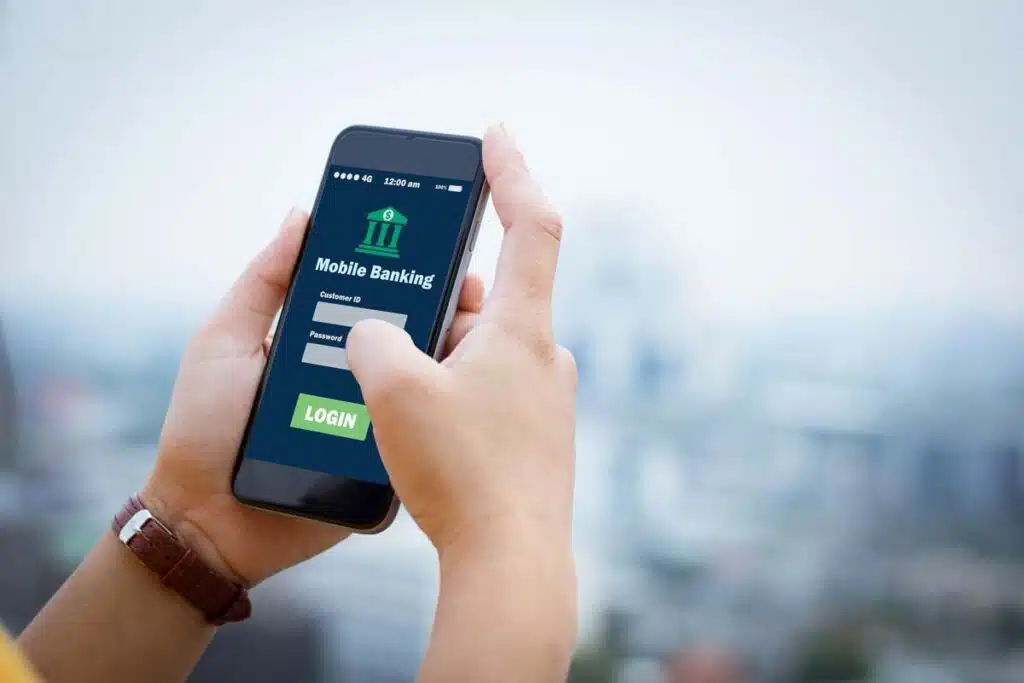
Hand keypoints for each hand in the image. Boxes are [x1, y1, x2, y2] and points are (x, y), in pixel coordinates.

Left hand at [141, 208, 487, 584]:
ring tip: (483, 335)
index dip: (409, 272)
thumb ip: (263, 283)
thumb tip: (302, 217)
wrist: (206, 519)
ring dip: (456, 361)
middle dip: (448, 311)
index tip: (441, 244)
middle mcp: (357, 378)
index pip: (377, 299)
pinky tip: (469, 394)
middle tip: (472, 291)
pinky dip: (443, 417)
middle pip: (412, 339)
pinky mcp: (385, 466)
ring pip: (425, 387)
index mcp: (325, 342)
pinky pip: (419, 438)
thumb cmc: (204, 426)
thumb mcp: (225, 340)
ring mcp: (375, 422)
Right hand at [347, 124, 576, 562]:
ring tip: (389, 390)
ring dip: (434, 355)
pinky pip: (484, 392)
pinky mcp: (533, 437)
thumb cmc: (461, 474)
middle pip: (484, 300)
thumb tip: (376, 334)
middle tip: (388, 324)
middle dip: (432, 305)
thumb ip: (373, 338)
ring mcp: (543, 400)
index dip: (512, 172)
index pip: (530, 225)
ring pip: (478, 351)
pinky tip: (416, 429)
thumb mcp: (394, 391)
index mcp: (523, 330)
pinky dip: (449, 391)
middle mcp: (543, 358)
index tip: (495, 137)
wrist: (509, 564)